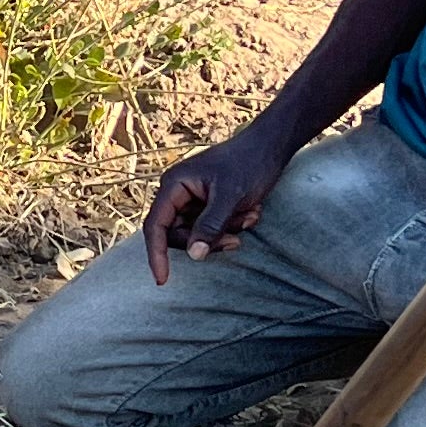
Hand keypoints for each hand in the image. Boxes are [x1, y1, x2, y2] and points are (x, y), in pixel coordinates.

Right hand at [142, 125, 293, 285]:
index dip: (156, 254)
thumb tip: (194, 255)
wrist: (270, 146)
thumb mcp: (230, 196)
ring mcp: (192, 199)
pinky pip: (211, 228)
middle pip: (177, 234)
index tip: (162, 279)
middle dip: (208, 241)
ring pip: (197, 234)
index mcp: (174, 185)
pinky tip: (251, 213)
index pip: (155, 226)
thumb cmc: (249, 163)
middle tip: (236, 241)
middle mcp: (177, 193)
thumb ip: (210, 226)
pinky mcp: (207, 204)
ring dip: (225, 232)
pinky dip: (232, 226)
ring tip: (250, 217)